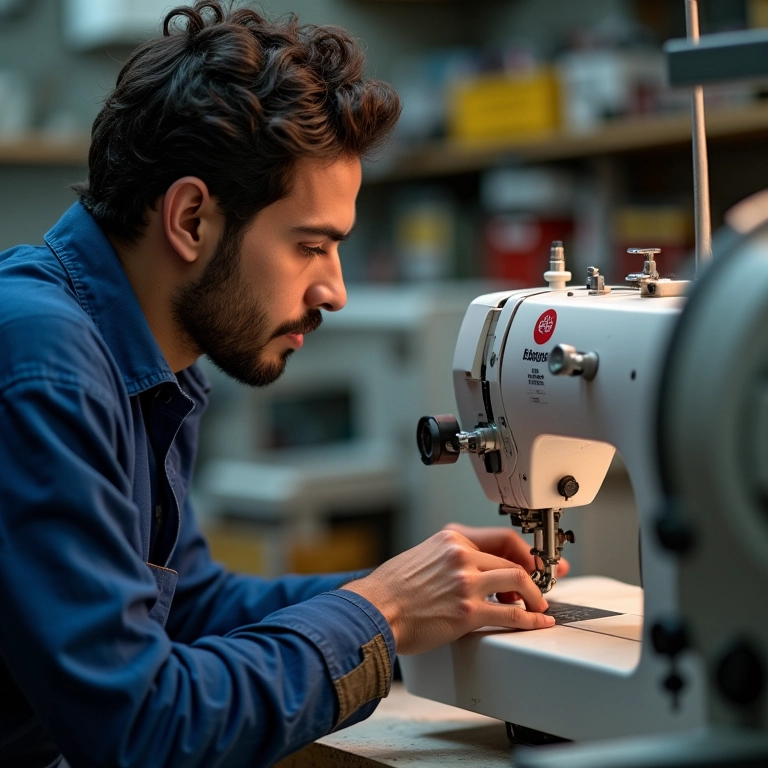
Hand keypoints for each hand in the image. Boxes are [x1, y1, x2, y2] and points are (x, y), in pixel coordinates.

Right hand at [342, 527, 555, 655]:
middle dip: (535, 576)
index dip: (525, 551)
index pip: (501, 537)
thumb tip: (474, 569)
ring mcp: (465, 582)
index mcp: (451, 538)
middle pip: (513, 560)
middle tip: (542, 587)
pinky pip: (511, 613)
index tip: (535, 561)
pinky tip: (537, 621)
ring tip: (538, 606)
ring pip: (517, 581)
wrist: (375, 610)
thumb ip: (450, 556)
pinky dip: (530, 618)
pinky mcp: (467, 610)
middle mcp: (461, 555)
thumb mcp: (423, 554)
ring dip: (535, 596)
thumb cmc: (392, 588)